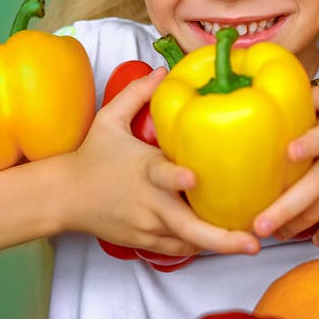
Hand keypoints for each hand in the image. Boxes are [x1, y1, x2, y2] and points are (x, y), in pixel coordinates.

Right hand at [58, 68, 259, 256]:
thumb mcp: (109, 119)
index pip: (160, 175)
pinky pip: (178, 249)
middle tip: (253, 243)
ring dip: (218, 243)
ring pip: (187, 242)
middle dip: (222, 238)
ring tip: (250, 244)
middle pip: (186, 226)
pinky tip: (223, 241)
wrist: (65, 196)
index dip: (176, 179)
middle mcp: (148, 203)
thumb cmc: (91, 156)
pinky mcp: (144, 241)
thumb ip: (138, 94)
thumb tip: (163, 70)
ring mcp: (147, 226)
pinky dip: (198, 245)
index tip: (194, 179)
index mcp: (143, 170)